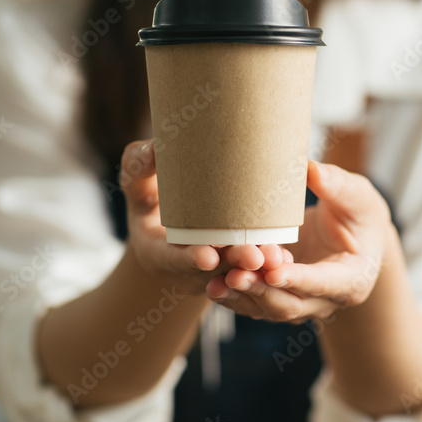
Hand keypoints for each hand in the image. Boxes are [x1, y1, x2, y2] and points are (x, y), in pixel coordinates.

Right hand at [119, 139, 284, 294]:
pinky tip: (285, 257)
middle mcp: (188, 270)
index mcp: (159, 253)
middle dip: (233, 263)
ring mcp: (213, 273)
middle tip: (254, 255)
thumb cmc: (149, 197)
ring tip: (276, 256)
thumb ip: (137, 167)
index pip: (173, 260)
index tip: (207, 255)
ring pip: (238, 273)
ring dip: (257, 267)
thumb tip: (153, 148)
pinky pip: (253, 270)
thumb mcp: (136, 184)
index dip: (189, 259)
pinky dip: (267, 264)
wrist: (167, 222)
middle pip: (213, 270)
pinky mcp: (235, 266)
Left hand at [206, 160, 392, 322]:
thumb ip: (337, 186)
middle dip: (261, 291)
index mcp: (353, 280)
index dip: (298, 279)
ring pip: (269, 309)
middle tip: (235, 275)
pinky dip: (235, 296)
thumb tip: (310, 170)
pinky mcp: (281, 298)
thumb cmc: (360, 214)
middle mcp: (327, 301)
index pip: (323, 284)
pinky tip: (213, 284)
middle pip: (291, 304)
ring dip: (242, 297)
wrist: (356, 236)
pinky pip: (256, 303)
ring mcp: (302, 304)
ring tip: (216, 284)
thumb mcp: (357, 197)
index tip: (274, 271)